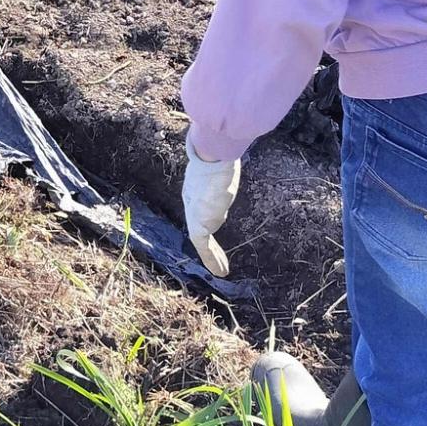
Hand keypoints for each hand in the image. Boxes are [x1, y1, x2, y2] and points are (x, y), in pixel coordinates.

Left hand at [182, 149, 241, 277]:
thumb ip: (223, 164)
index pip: (201, 208)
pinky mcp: (198, 225)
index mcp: (197, 189)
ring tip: (222, 271)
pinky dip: (212, 260)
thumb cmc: (219, 156)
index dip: (208, 219)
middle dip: (208, 245)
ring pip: (204, 240)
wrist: (211, 158)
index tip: (215, 226)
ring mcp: (194, 214)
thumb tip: (232, 152)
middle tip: (217, 258)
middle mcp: (193, 203)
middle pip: (201, 227)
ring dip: (214, 256)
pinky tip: (221, 273)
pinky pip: (204, 247)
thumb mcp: (221, 163)